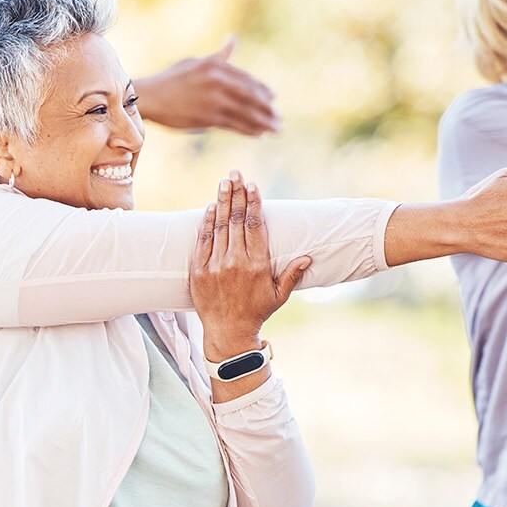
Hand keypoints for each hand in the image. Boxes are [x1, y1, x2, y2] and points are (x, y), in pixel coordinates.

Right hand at [134, 36, 278, 135]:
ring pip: (245, 113)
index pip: (247, 80)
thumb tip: (233, 39)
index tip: (273, 99)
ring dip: (263, 123)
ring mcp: (213, 100)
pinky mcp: (208, 117)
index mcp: (216, 67)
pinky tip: (258, 134)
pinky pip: (234, 125)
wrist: (150, 97)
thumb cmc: (172, 79)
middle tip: (278, 118)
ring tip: (275, 130)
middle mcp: (217, 82)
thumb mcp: (196, 63)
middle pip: (251, 97)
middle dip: (267, 109)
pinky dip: (248, 130)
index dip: (262, 91)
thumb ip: (219, 56)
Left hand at [189, 171, 309, 361]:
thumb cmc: (257, 312)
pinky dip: (206, 223)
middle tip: (236, 173)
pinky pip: (203, 241)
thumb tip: (308, 256)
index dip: (254, 203)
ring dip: (222, 202)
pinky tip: (210, 207)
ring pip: (219, 227)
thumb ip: (292, 274)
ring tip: (224, 182)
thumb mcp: (279, 295)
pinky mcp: (199, 271)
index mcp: (256, 265)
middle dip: (237, 194)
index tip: (253, 185)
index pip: (254, 226)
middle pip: (236, 220)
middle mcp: (235, 262)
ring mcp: (215, 265)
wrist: (228, 333)